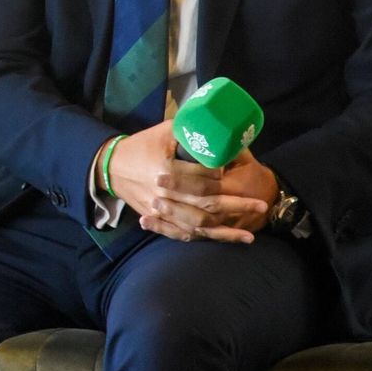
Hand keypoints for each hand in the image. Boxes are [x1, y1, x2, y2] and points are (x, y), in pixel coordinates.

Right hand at [106, 122, 274, 243]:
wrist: (111, 166)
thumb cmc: (141, 145)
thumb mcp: (165, 131)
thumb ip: (191, 132)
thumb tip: (219, 130)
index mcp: (166, 169)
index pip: (202, 178)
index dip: (222, 177)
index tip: (237, 174)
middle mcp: (164, 193)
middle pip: (206, 204)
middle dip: (236, 206)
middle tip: (261, 204)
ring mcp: (160, 210)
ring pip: (197, 224)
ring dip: (224, 231)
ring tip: (249, 235)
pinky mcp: (156, 219)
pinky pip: (182, 233)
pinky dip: (203, 238)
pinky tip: (223, 240)